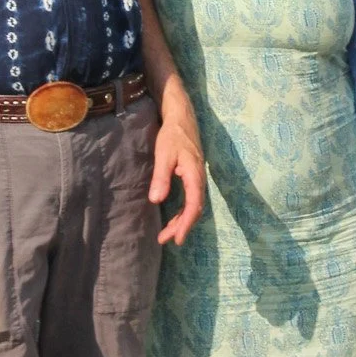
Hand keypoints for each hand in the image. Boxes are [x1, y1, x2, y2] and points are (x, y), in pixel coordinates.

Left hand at [150, 116, 204, 246]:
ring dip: (181, 220)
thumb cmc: (172, 134)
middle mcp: (199, 179)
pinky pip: (191, 199)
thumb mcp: (164, 154)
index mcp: (194, 175)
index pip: (193, 205)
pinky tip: (173, 217)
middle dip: (181, 226)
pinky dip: (183, 211)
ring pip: (193, 206)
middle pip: (194, 209)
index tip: (177, 238)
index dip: (185, 224)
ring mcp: (197, 178)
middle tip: (165, 240)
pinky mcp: (192, 175)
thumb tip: (156, 200)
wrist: (181, 116)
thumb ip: (161, 177)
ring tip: (166, 234)